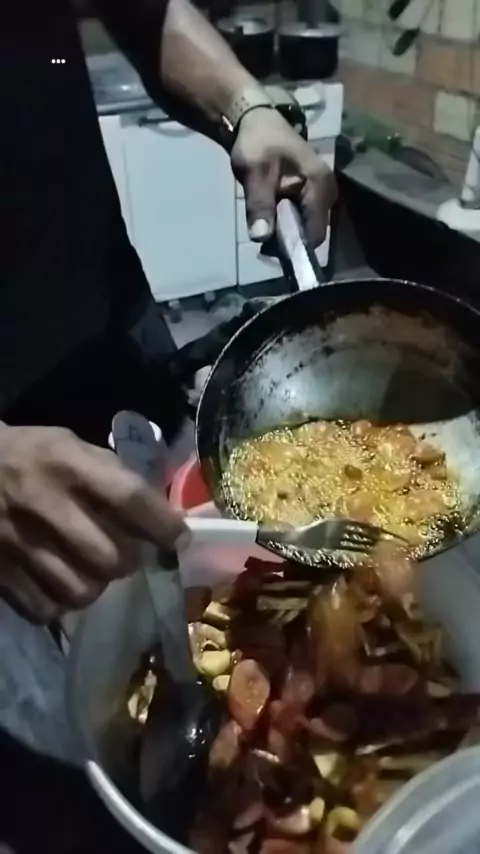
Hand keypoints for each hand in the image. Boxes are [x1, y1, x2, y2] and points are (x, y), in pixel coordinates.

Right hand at [0, 426, 188, 622]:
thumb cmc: (29, 454)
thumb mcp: (70, 445)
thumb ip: (110, 476)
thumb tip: (159, 515)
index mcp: (66, 462)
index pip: (128, 497)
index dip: (162, 524)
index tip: (179, 539)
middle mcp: (42, 502)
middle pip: (108, 556)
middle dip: (127, 561)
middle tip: (125, 554)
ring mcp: (15, 542)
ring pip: (80, 590)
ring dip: (96, 585)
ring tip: (91, 570)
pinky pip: (46, 608)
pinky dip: (60, 602)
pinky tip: (59, 582)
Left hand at [230, 107, 336, 245]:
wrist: (256, 121)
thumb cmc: (258, 142)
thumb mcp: (254, 173)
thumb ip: (259, 205)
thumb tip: (262, 237)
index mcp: (320, 184)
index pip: (315, 232)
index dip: (294, 246)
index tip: (270, 249)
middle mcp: (328, 192)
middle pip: (313, 232)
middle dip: (289, 240)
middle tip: (262, 236)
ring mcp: (322, 194)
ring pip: (308, 227)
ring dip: (287, 233)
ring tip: (264, 226)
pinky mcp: (313, 196)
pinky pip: (304, 219)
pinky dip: (288, 224)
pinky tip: (270, 219)